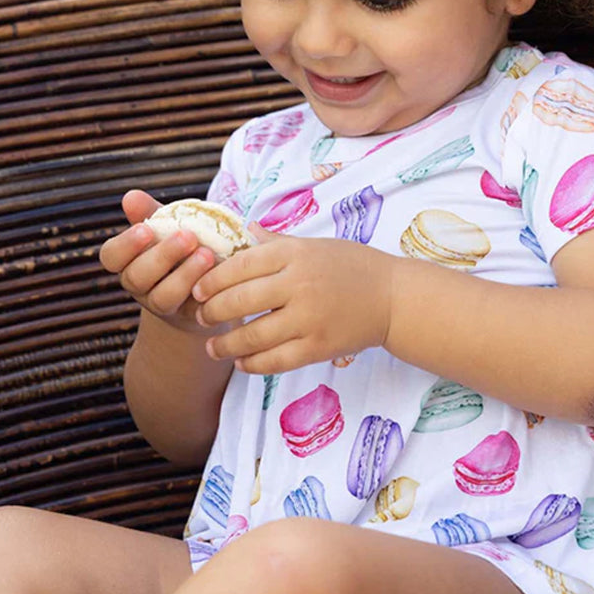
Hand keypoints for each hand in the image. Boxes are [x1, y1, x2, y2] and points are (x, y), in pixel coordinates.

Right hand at [99, 189, 219, 333]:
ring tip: (208, 255)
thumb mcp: (168, 226)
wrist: (206, 281)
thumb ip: (151, 212)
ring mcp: (162, 303)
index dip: (126, 244)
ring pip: (163, 296)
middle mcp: (139, 284)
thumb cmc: (182, 245)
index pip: (111, 256)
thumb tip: (131, 196)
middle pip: (136, 277)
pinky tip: (219, 274)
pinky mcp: (188, 315)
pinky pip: (191, 309)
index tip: (146, 229)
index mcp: (129, 260)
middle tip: (188, 236)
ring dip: (185, 274)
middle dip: (162, 256)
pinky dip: (204, 290)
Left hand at [192, 226, 393, 374]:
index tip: (199, 290)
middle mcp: (300, 284)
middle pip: (239, 301)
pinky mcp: (319, 347)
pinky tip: (242, 362)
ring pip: (252, 336)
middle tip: (202, 318)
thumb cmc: (355, 267)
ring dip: (226, 345)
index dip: (212, 280)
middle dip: (212, 312)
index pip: (239, 266)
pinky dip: (252, 364)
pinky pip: (275, 360)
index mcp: (296, 254)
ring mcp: (309, 318)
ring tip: (213, 348)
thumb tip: (244, 229)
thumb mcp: (316, 245)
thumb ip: (278, 242)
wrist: (395, 298)